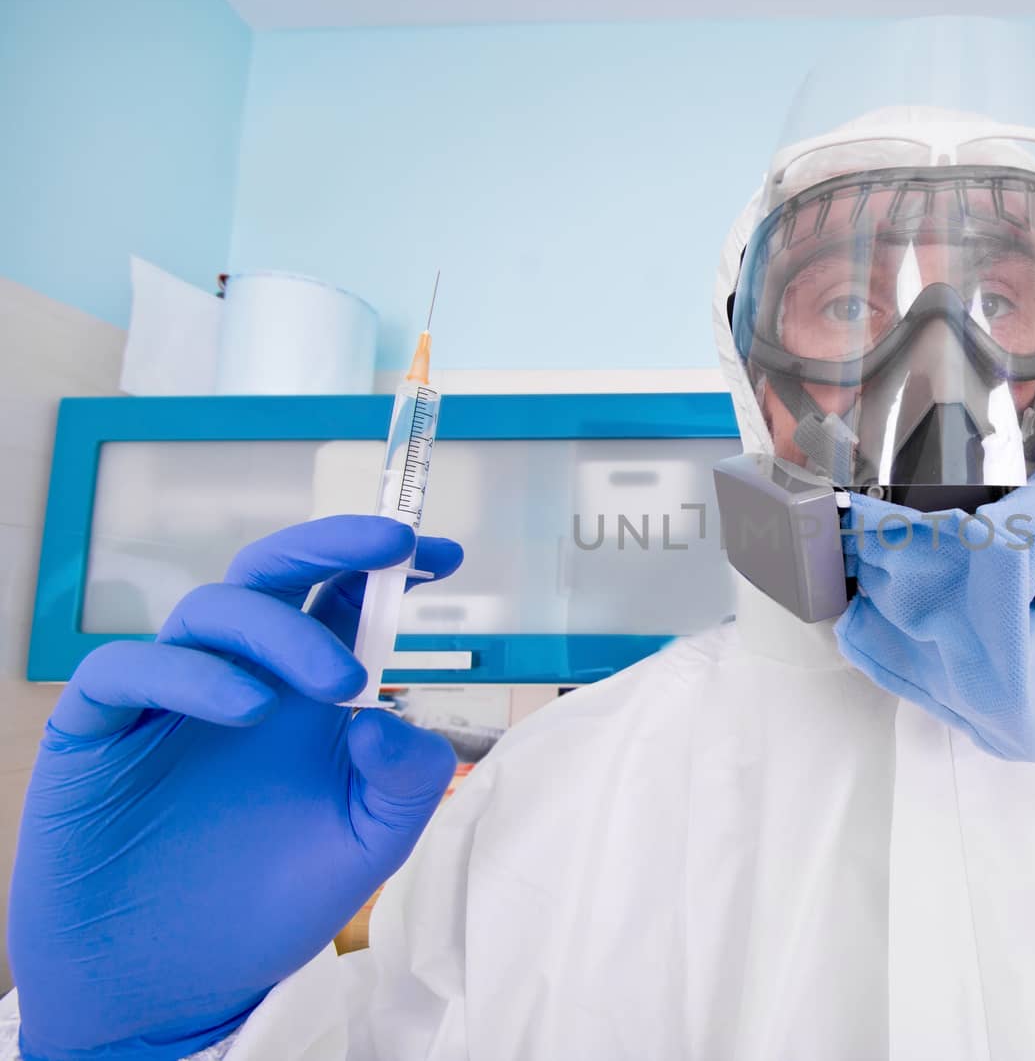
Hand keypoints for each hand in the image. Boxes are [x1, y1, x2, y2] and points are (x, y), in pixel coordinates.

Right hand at [8, 516, 463, 1060]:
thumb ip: (405, 781)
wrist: (170, 985)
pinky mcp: (96, 730)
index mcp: (304, 694)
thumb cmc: (268, 904)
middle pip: (273, 576)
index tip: (443, 551)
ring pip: (209, 610)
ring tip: (335, 683)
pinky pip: (127, 669)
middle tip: (394, 547)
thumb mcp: (367, 847)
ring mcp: (166, 699)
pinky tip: (247, 707)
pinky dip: (190, 673)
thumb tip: (389, 717)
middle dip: (334, 545)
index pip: (341, 600)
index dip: (384, 564)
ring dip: (279, 628)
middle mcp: (239, 678)